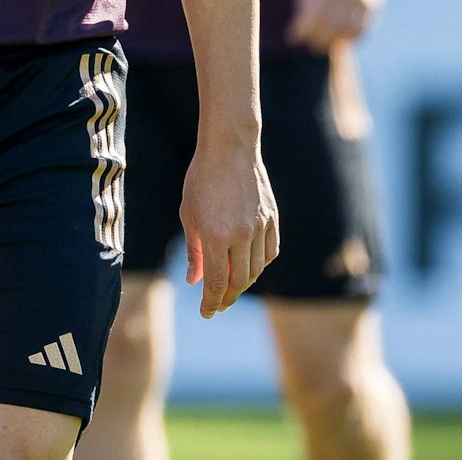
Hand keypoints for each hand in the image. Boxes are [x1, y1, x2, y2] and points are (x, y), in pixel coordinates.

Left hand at [181, 136, 278, 317]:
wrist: (229, 149)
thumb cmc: (201, 180)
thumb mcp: (189, 214)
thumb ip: (194, 251)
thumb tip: (194, 281)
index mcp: (215, 235)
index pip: (216, 283)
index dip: (211, 303)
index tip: (206, 313)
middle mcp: (241, 235)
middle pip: (239, 281)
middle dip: (227, 298)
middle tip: (217, 305)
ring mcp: (260, 227)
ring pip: (256, 269)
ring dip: (243, 283)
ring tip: (231, 286)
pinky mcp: (272, 219)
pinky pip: (270, 252)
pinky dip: (260, 265)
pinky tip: (249, 266)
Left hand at [289, 0, 388, 52]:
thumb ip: (304, 1)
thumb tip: (297, 33)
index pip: (313, 15)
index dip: (302, 30)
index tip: (293, 37)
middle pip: (331, 25)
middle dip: (316, 39)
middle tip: (308, 43)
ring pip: (348, 30)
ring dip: (333, 42)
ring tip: (322, 44)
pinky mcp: (375, 1)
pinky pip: (363, 28)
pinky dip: (350, 38)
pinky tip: (340, 38)